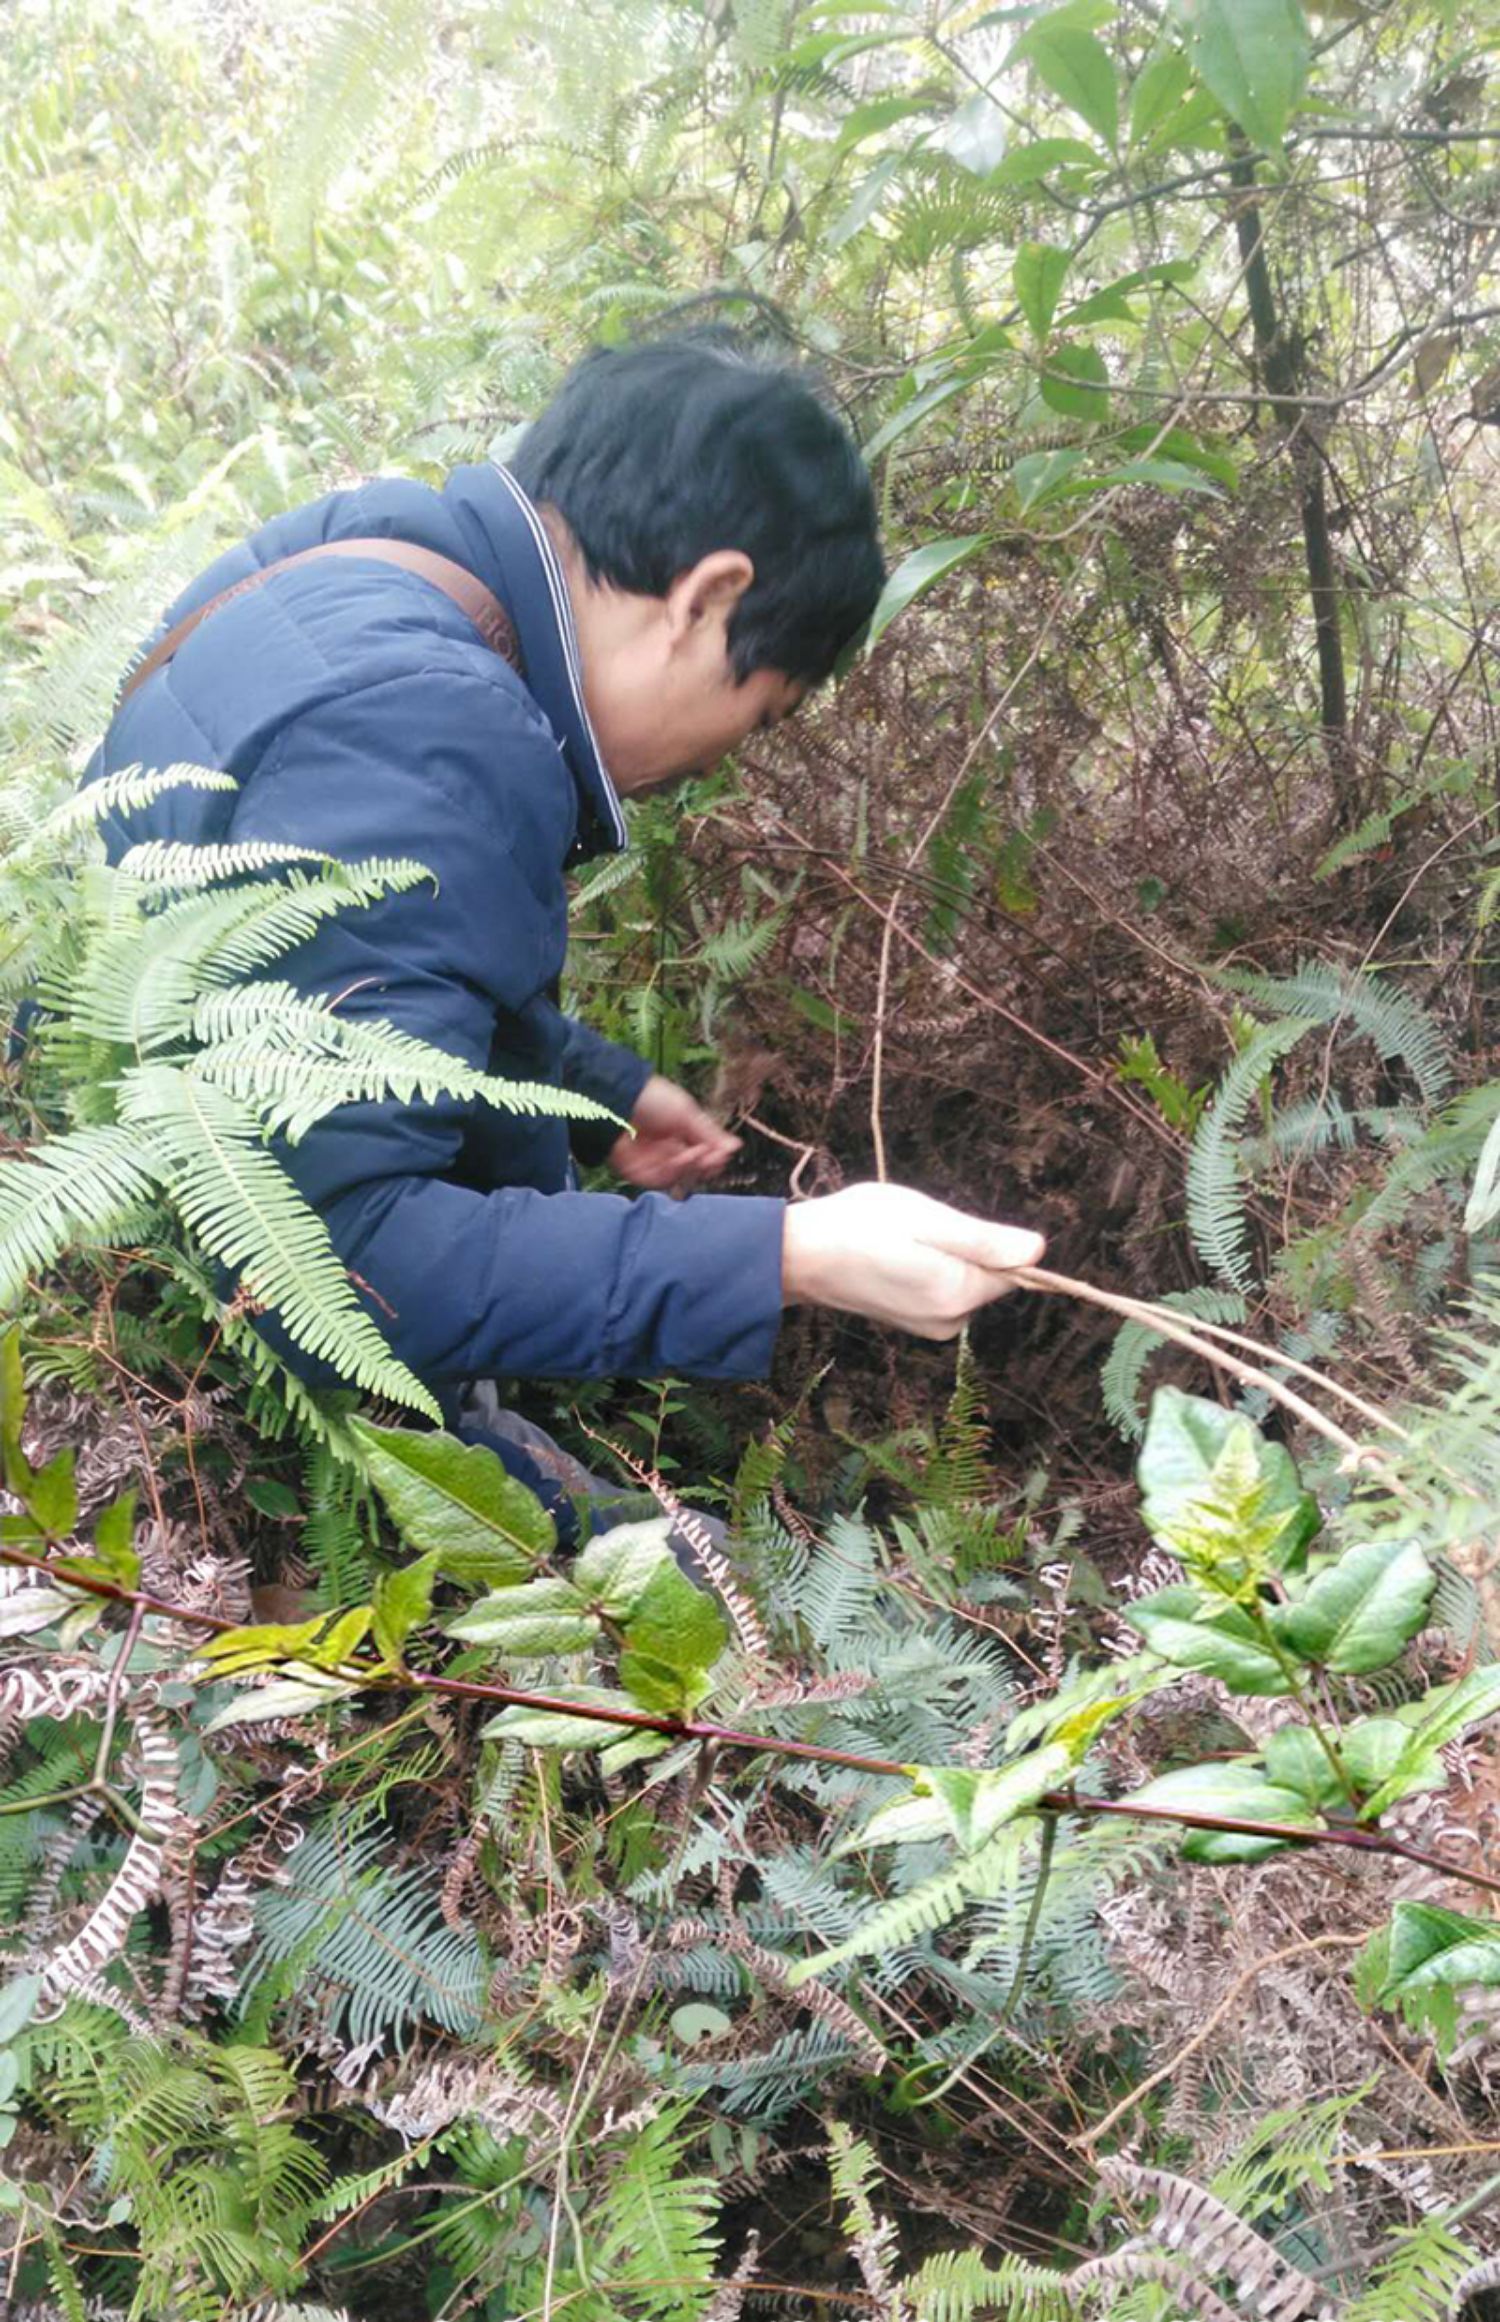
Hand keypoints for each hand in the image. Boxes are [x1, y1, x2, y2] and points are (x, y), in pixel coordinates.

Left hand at [610, 1073, 741, 1190]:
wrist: (616, 1100)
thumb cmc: (650, 1099)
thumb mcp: (686, 1113)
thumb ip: (709, 1134)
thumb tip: (735, 1147)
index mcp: (680, 1133)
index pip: (704, 1153)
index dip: (714, 1156)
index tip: (723, 1152)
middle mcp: (667, 1149)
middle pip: (693, 1169)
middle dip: (705, 1164)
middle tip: (710, 1156)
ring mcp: (652, 1162)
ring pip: (679, 1177)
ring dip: (690, 1167)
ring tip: (694, 1154)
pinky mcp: (638, 1172)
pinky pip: (660, 1181)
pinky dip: (673, 1173)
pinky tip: (678, 1158)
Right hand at [781, 1183, 1044, 1338]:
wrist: (799, 1256)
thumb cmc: (859, 1227)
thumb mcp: (926, 1220)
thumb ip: (984, 1239)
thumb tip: (1038, 1251)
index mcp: (957, 1295)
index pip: (1013, 1270)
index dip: (990, 1241)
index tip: (950, 1226)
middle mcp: (948, 1321)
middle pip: (987, 1277)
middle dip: (964, 1247)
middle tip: (917, 1229)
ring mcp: (929, 1326)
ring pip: (963, 1282)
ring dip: (944, 1257)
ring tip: (900, 1241)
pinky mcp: (912, 1324)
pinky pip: (942, 1291)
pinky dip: (928, 1270)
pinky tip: (894, 1257)